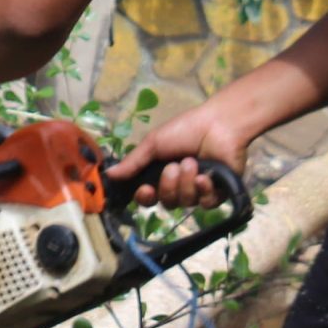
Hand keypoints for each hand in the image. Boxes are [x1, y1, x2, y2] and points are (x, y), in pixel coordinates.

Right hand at [106, 97, 261, 207]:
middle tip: (174, 166)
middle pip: (167, 202)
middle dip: (169, 186)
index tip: (146, 190)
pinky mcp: (218, 192)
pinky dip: (203, 190)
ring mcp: (199, 190)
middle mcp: (179, 185)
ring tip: (192, 163)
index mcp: (162, 174)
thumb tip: (108, 175)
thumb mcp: (153, 143)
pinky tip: (206, 176)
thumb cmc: (185, 129)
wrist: (218, 124)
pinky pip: (206, 203)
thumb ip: (133, 162)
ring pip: (186, 203)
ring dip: (186, 183)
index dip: (146, 198)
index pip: (149, 197)